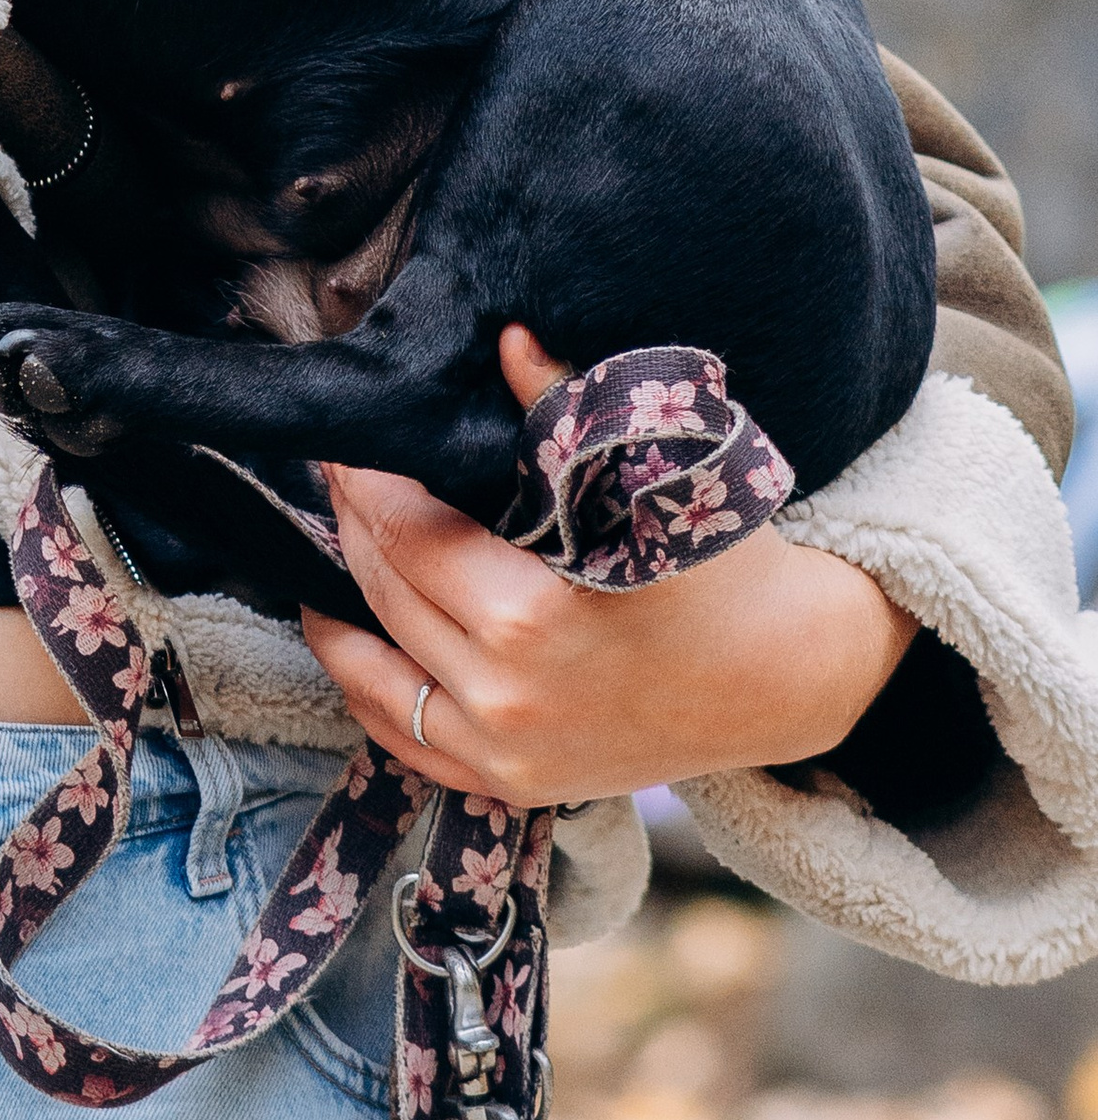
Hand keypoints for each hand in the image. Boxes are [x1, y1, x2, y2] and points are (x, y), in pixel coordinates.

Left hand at [300, 327, 918, 805]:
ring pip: (377, 672)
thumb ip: (561, 406)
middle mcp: (505, 696)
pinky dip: (368, 689)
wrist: (786, 674)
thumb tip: (504, 335)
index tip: (347, 437)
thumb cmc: (719, 564)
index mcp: (529, 617)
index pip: (404, 532)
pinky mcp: (516, 784)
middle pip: (384, 593)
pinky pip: (407, 742)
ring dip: (342, 605)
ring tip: (333, 544)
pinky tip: (350, 639)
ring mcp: (507, 753)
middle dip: (353, 525)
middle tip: (335, 472)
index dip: (365, 478)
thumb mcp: (646, 476)